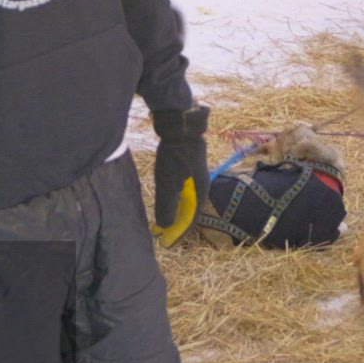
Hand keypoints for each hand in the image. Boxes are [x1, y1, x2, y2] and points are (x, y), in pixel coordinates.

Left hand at [150, 105, 209, 246]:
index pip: (193, 217)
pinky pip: (180, 183)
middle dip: (177, 219)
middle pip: (190, 206)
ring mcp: (194, 169)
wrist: (180, 121)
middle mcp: (201, 181)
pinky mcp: (186, 161)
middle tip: (162, 230)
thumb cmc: (175, 154)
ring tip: (163, 214)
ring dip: (175, 206)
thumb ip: (167, 204)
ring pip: (185, 194)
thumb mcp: (169, 181)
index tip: (168, 241)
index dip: (180, 230)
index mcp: (201, 189)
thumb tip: (165, 227)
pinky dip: (172, 191)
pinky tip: (164, 189)